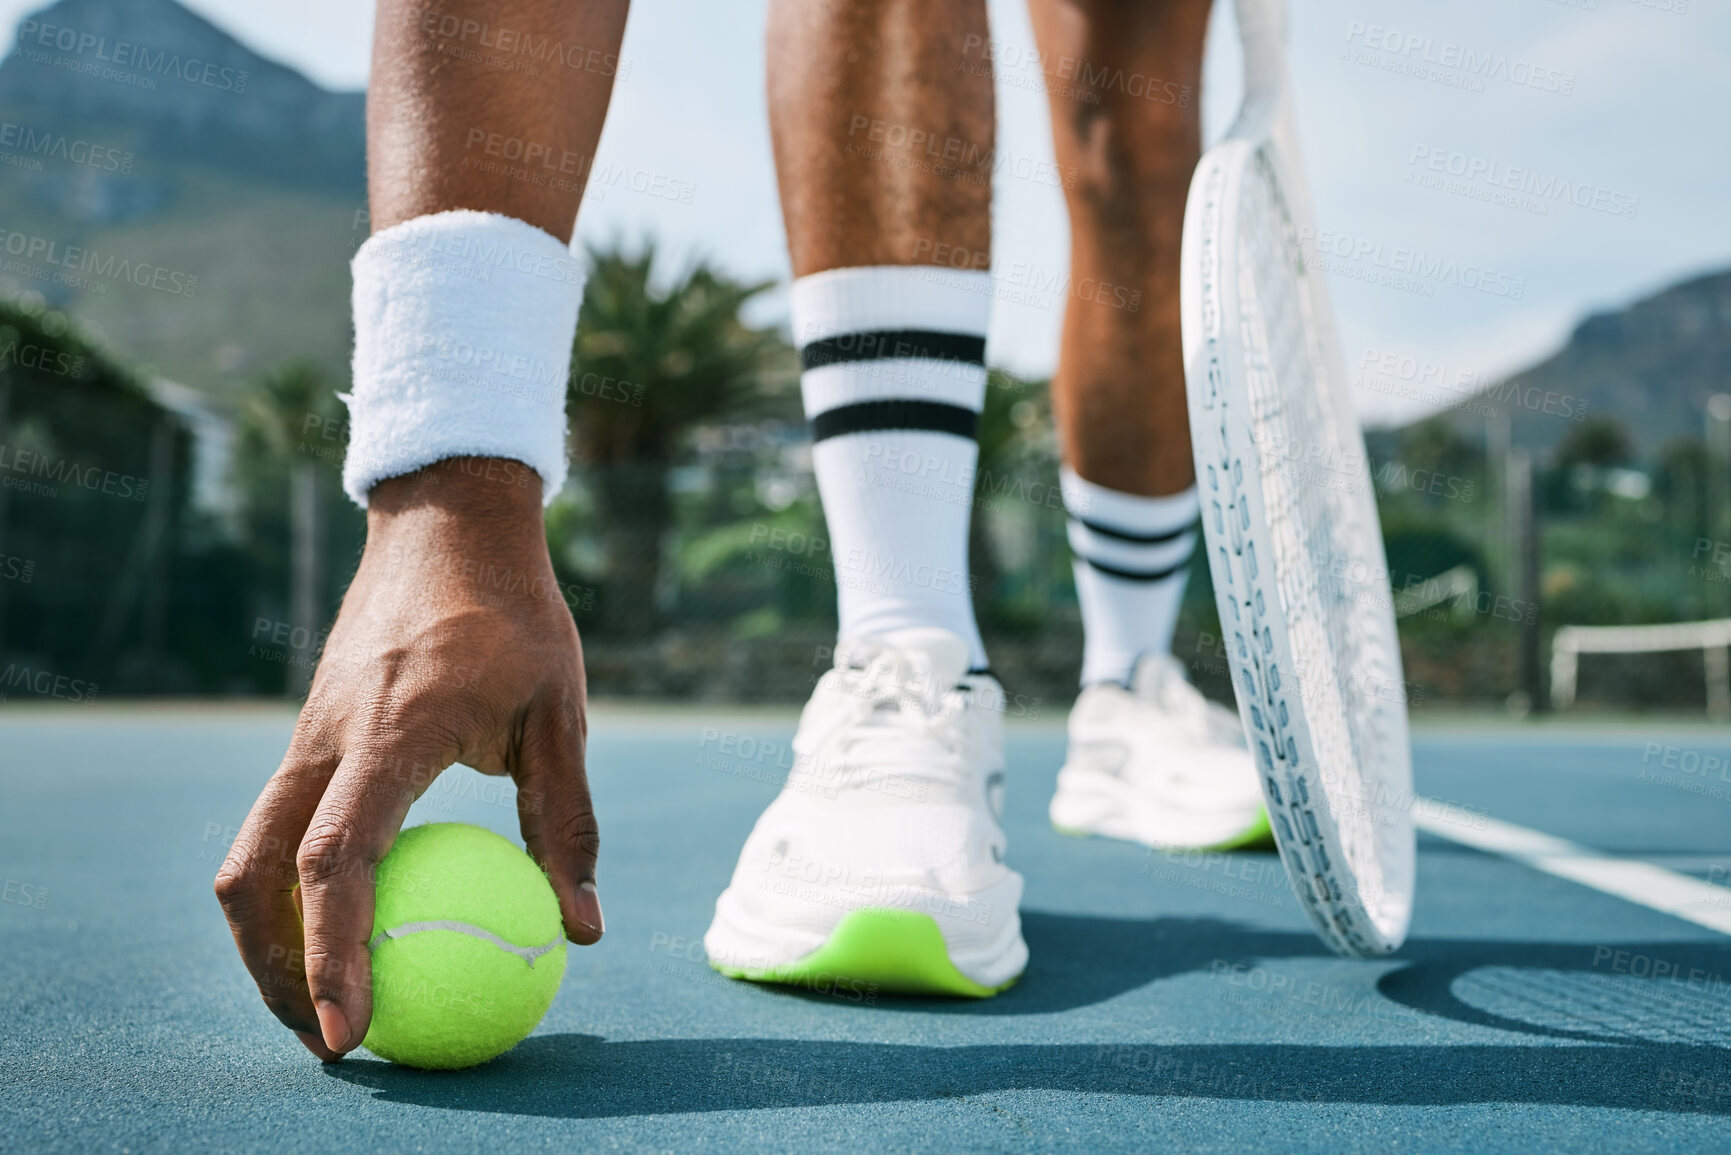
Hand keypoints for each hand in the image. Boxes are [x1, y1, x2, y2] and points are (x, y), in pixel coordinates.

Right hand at [214, 457, 602, 1060]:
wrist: (447, 522)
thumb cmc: (518, 615)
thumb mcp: (563, 712)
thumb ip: (568, 820)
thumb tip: (582, 931)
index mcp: (392, 731)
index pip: (335, 861)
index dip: (333, 953)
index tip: (354, 1028)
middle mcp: (327, 737)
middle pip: (253, 875)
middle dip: (277, 971)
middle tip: (334, 1041)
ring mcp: (305, 734)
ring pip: (249, 855)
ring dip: (271, 937)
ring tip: (331, 998)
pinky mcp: (308, 734)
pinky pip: (278, 824)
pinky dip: (291, 889)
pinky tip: (347, 921)